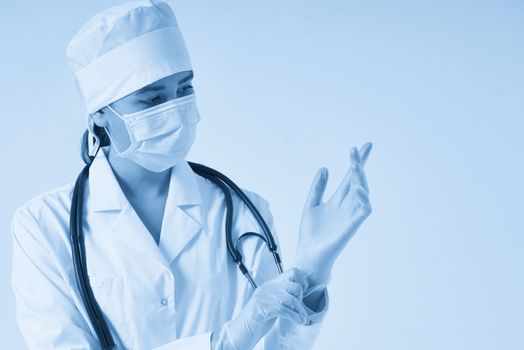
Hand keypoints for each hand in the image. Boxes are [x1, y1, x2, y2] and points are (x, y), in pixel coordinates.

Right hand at [225, 268, 310, 348]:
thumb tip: (300, 297)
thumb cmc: (257, 320)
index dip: (302, 281)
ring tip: (304, 320)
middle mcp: (268, 288)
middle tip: (302, 310)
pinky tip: (300, 322)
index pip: (292, 272)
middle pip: (294, 286)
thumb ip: (283, 297)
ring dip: (301, 311)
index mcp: (271, 285)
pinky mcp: (262, 309)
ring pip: (291, 299)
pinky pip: (284, 310)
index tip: (305, 292)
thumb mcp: (271, 303)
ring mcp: (264, 298)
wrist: (240, 331)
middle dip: (302, 299)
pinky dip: (295, 317)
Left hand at [294, 143, 372, 287]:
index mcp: (338, 201)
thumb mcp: (311, 205)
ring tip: (354, 167)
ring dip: (360, 179)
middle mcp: (347, 206)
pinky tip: (358, 189)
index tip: (363, 146)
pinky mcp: (351, 227)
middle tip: (356, 150)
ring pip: (363, 193)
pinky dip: (363, 199)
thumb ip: (317, 188)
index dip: (357, 162)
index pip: (350, 177)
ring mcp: (350, 216)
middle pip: (357, 181)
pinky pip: (363, 211)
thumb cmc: (311, 234)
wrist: (308, 256)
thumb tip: (324, 168)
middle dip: (358, 165)